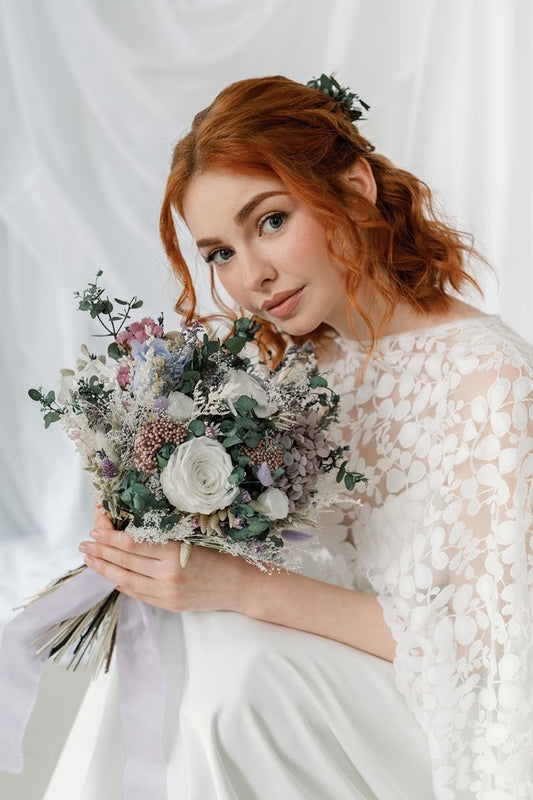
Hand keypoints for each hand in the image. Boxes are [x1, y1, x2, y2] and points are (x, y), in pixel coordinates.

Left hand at [78, 505, 253, 612]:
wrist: (240, 585)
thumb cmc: (222, 555)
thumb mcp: (194, 538)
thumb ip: (165, 539)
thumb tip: (134, 533)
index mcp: (175, 552)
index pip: (133, 543)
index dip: (111, 537)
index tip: (96, 530)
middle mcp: (167, 574)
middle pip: (125, 561)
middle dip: (101, 552)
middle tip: (84, 544)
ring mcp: (166, 592)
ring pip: (126, 580)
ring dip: (105, 569)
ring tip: (90, 560)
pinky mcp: (169, 605)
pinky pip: (138, 594)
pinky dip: (122, 585)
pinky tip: (112, 577)